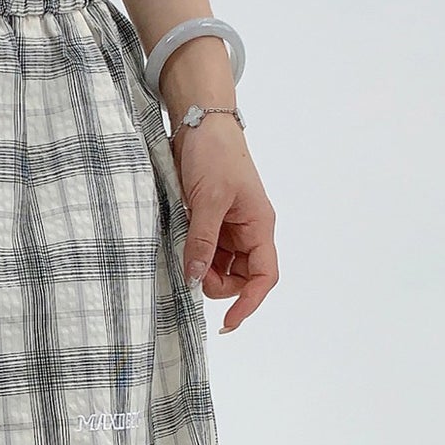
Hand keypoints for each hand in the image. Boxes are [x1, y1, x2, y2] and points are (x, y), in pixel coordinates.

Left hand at [174, 115, 277, 330]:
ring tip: (184, 248)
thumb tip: (196, 279)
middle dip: (216, 282)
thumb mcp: (208, 199)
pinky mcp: (210, 222)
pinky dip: (193, 255)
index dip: (249, 302)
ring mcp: (229, 228)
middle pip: (239, 277)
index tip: (227, 321)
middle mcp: (248, 230)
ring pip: (220, 267)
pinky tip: (180, 245)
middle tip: (191, 269)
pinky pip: (205, 251)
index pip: (264, 275)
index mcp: (259, 225)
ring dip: (203, 268)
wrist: (199, 123)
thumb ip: (202, 241)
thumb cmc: (214, 154)